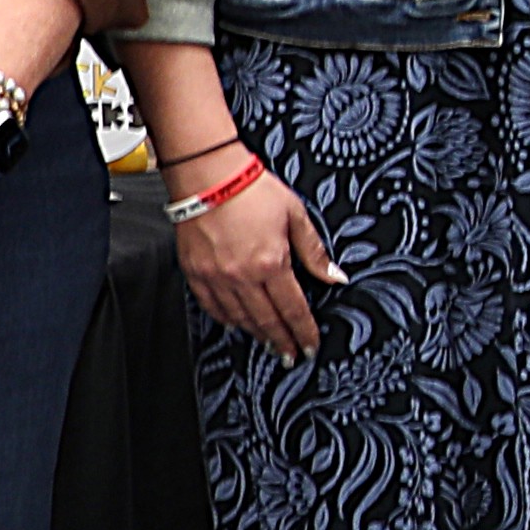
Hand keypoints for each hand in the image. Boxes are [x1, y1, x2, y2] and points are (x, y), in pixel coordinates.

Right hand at [172, 166, 344, 361]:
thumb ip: (314, 252)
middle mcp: (241, 275)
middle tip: (292, 355)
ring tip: (270, 343)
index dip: (304, 331)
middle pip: (267, 320)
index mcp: (271, 263)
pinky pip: (212, 306)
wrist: (208, 174)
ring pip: (239, 318)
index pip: (293, 309)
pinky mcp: (195, 272)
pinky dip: (227, 319)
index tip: (310, 345)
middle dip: (282, 341)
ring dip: (257, 334)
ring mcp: (215, 276)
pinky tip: (237, 324)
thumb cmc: (251, 190)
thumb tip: (334, 276)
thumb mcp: (295, 216)